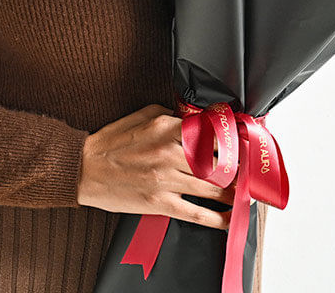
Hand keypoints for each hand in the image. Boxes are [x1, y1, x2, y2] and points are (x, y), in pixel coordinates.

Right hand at [77, 104, 234, 229]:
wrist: (83, 169)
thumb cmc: (112, 142)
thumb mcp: (142, 116)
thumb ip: (170, 116)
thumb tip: (193, 120)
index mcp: (166, 127)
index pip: (210, 132)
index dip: (231, 141)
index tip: (243, 146)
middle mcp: (169, 152)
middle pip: (216, 161)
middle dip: (237, 168)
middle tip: (250, 171)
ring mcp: (165, 179)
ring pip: (211, 187)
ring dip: (233, 192)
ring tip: (246, 194)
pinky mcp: (159, 203)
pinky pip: (194, 213)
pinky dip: (216, 218)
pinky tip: (229, 219)